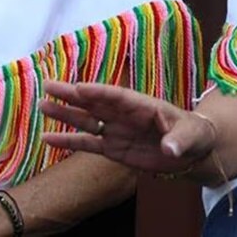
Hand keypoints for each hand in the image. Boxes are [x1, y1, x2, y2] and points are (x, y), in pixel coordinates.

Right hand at [40, 80, 215, 173]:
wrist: (191, 151)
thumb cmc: (193, 135)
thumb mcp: (192, 136)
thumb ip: (179, 140)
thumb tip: (170, 149)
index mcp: (143, 106)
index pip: (118, 97)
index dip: (99, 92)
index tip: (79, 88)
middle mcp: (125, 116)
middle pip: (95, 103)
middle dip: (72, 95)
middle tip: (48, 85)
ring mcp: (116, 131)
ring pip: (86, 120)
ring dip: (65, 114)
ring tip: (42, 106)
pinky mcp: (112, 149)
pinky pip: (88, 143)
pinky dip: (68, 140)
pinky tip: (48, 137)